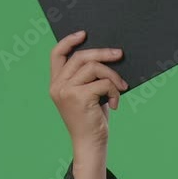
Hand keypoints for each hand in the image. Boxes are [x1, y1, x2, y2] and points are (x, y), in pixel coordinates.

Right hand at [49, 30, 127, 150]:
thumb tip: (106, 55)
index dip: (68, 41)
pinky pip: (103, 83)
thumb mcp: (86, 94)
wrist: (90, 144)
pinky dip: (114, 91)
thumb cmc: (91, 120)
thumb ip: (87, 77)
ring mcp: (66, 91)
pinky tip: (115, 104)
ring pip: (94, 67)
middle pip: (81, 57)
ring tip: (121, 88)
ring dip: (113, 76)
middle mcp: (57, 85)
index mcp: (56, 83)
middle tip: (120, 54)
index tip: (84, 34)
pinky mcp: (79, 97)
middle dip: (103, 53)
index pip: (56, 54)